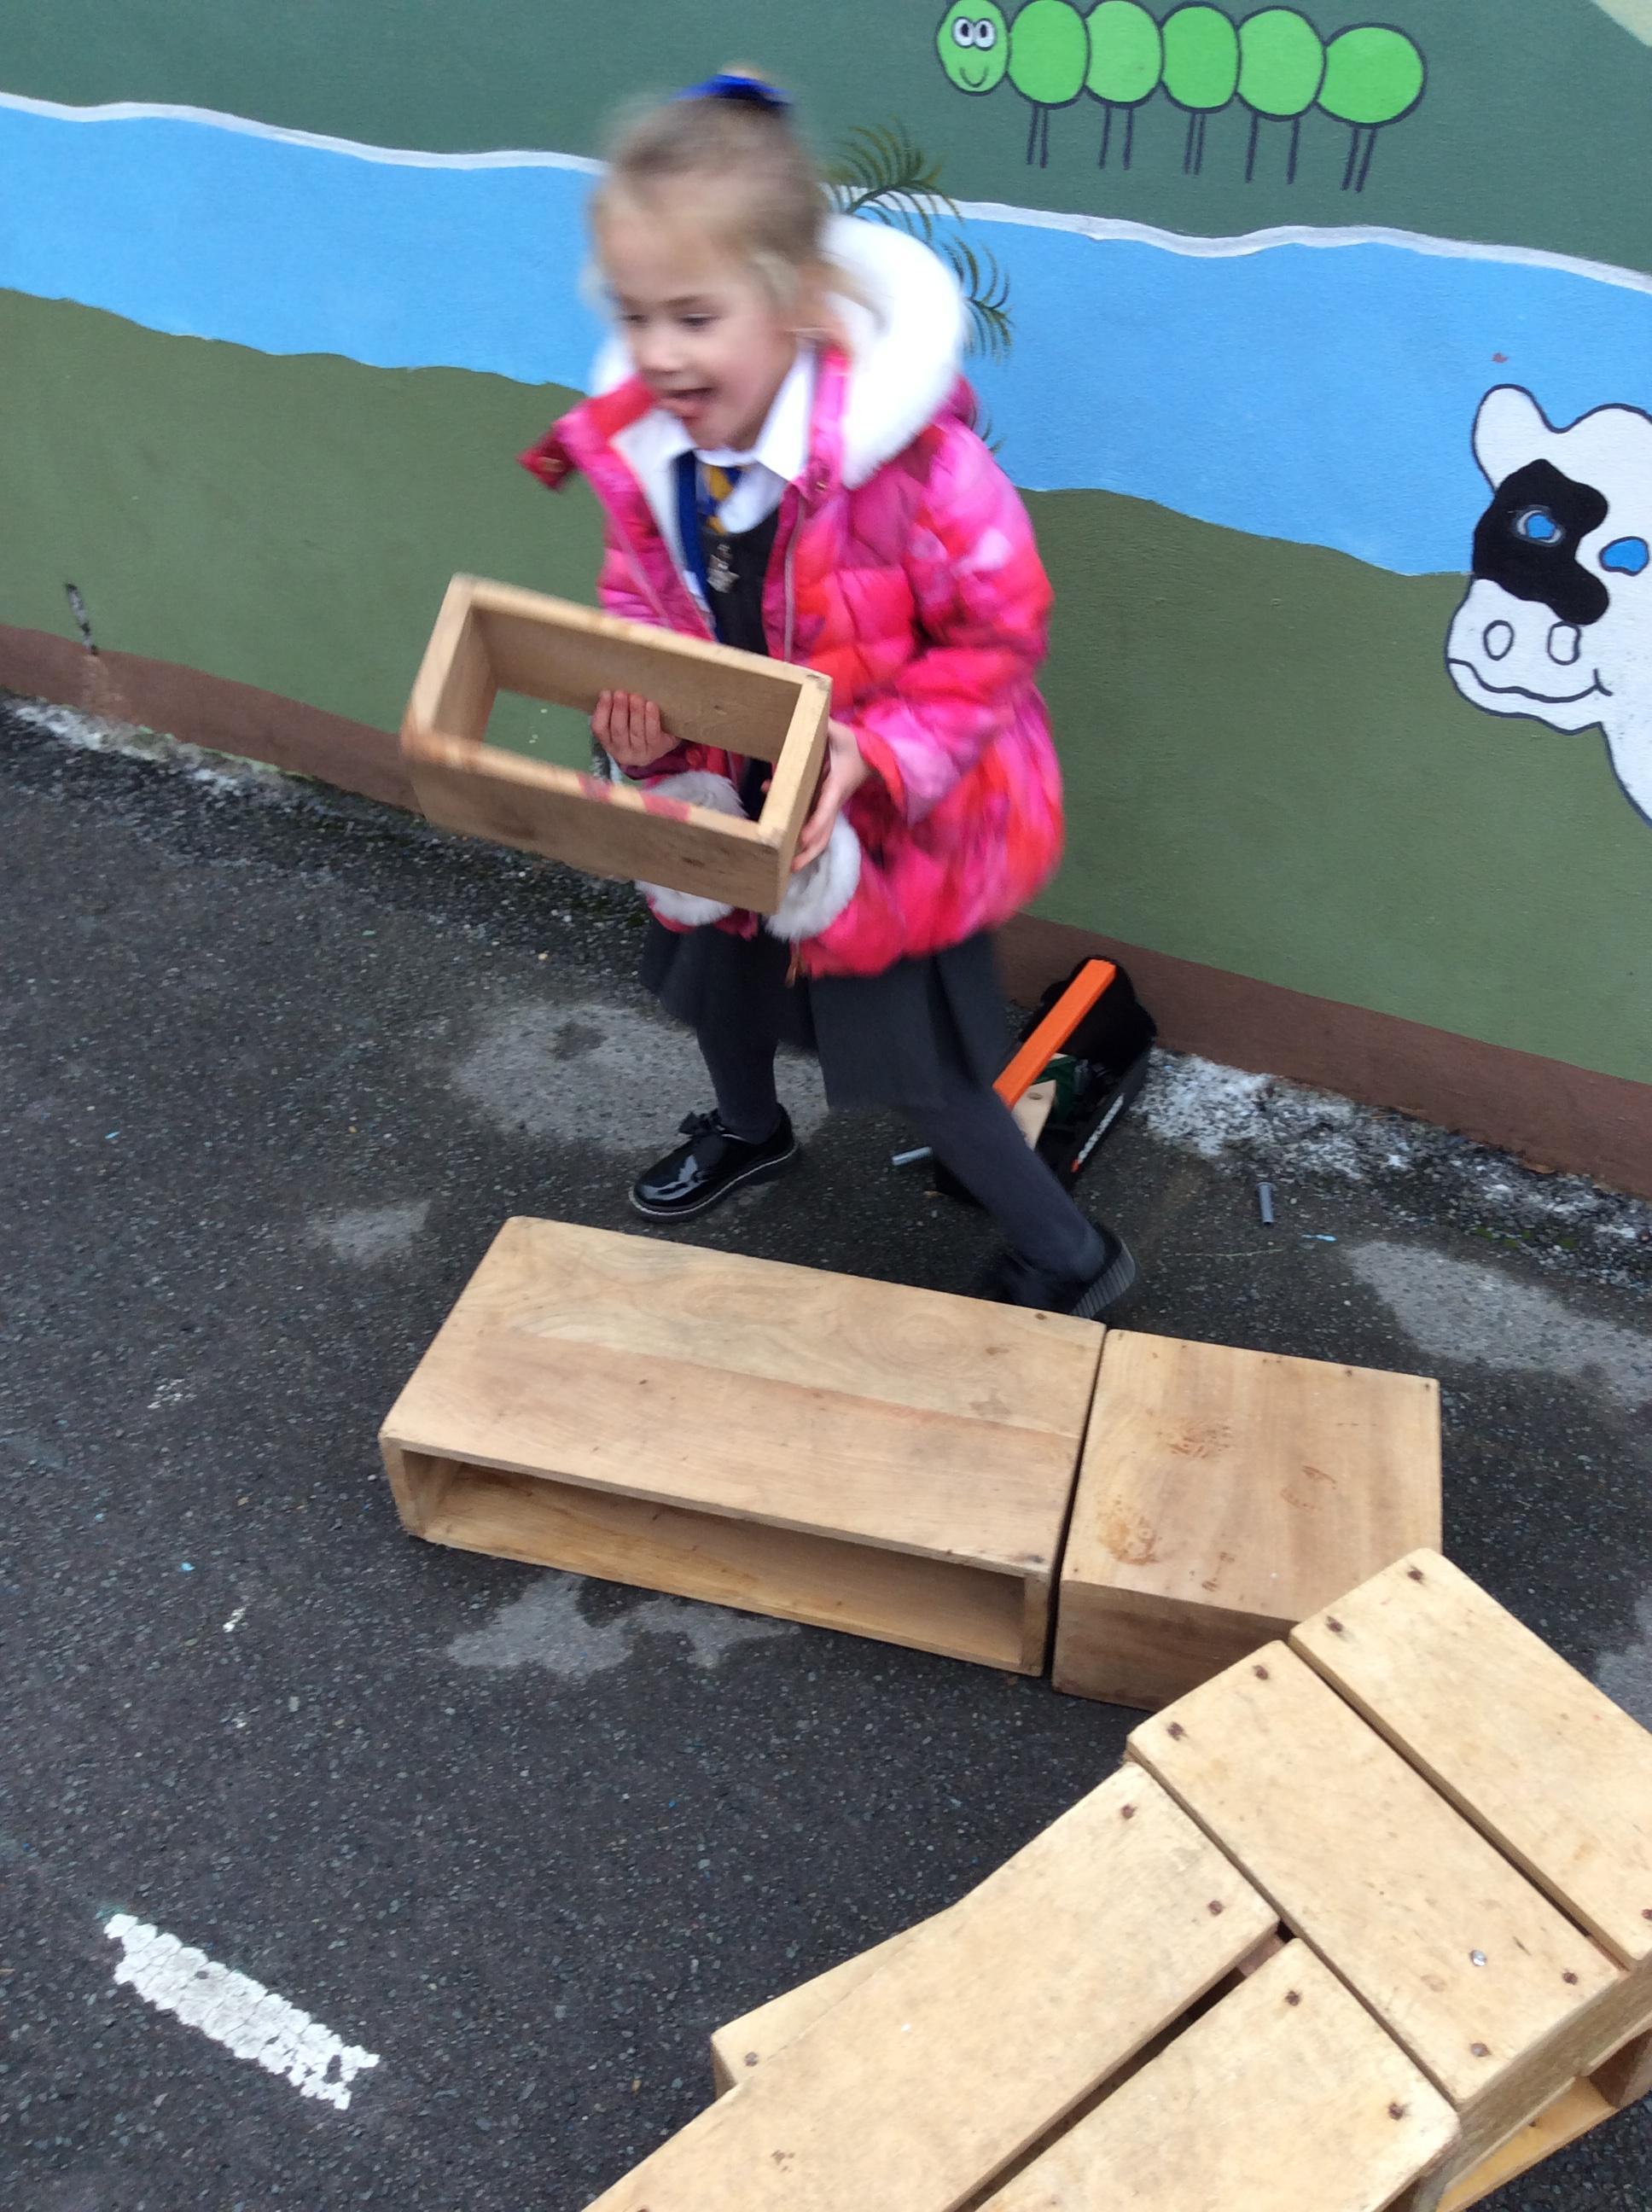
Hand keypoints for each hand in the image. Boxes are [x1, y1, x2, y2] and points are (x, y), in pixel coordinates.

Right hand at [592, 690, 678, 771]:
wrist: (662, 744)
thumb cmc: (638, 728)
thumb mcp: (623, 723)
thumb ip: (615, 709)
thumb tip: (609, 691)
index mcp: (609, 743)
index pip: (599, 728)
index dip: (602, 710)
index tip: (606, 693)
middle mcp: (622, 752)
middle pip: (618, 730)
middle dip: (619, 710)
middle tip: (621, 693)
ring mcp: (640, 753)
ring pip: (636, 732)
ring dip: (635, 712)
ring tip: (636, 697)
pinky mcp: (657, 749)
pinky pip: (653, 733)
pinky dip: (651, 718)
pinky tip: (651, 705)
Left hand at [792, 719, 869, 872]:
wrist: (870, 759)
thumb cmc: (855, 747)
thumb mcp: (840, 733)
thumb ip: (824, 727)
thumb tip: (807, 718)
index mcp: (837, 786)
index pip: (825, 808)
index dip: (814, 825)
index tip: (801, 838)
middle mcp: (832, 803)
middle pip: (823, 835)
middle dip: (808, 853)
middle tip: (789, 868)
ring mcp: (828, 809)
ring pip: (819, 836)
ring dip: (804, 852)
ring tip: (784, 866)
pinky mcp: (823, 809)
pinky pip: (813, 827)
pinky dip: (799, 837)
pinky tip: (778, 835)